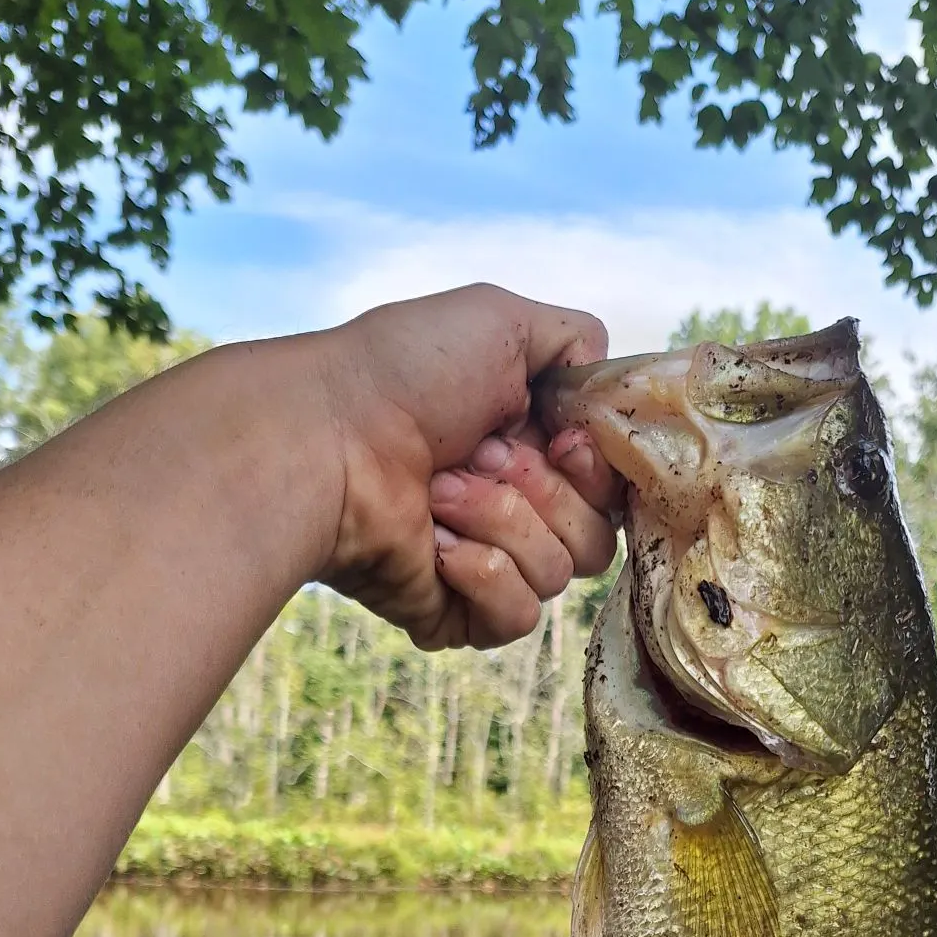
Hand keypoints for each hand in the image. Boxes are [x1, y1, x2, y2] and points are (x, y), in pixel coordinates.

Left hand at [313, 284, 620, 648]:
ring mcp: (487, 563)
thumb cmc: (404, 374)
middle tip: (477, 457)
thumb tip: (598, 386)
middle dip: (543, 493)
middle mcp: (515, 508)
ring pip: (557, 574)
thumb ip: (574, 340)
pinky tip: (435, 545)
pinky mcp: (459, 613)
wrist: (326, 440)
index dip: (593, 468)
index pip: (610, 489)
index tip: (558, 441)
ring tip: (438, 493)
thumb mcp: (501, 320)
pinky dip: (483, 576)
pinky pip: (517, 617)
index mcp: (530, 448)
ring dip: (501, 523)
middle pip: (596, 538)